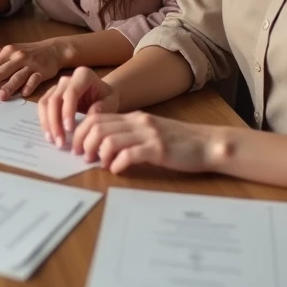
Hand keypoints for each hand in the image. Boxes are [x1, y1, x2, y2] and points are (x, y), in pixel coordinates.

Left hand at [0, 39, 65, 100]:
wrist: (54, 49)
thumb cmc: (29, 54)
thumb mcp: (12, 54)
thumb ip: (0, 65)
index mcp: (6, 53)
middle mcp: (16, 57)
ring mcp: (30, 64)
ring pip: (16, 76)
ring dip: (8, 87)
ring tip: (0, 96)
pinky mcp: (42, 71)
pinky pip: (34, 79)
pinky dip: (29, 86)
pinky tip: (24, 93)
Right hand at [38, 67, 118, 147]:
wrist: (101, 95)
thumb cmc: (107, 98)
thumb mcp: (111, 102)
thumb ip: (103, 107)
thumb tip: (91, 115)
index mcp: (83, 75)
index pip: (71, 93)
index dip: (68, 111)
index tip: (70, 130)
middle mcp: (66, 79)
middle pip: (54, 99)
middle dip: (55, 122)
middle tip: (60, 141)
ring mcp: (56, 86)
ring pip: (45, 103)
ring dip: (47, 123)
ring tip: (54, 140)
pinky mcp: (50, 95)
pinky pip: (42, 107)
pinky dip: (45, 122)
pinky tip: (50, 135)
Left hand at [73, 111, 218, 174]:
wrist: (209, 144)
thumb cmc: (180, 142)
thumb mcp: (152, 132)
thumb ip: (130, 134)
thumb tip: (104, 146)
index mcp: (135, 117)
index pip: (97, 117)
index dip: (81, 131)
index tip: (76, 146)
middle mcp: (139, 122)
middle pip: (98, 127)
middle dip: (83, 142)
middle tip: (82, 157)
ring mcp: (148, 135)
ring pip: (109, 139)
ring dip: (98, 153)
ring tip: (98, 163)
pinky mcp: (158, 150)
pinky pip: (129, 154)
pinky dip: (118, 164)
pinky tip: (118, 170)